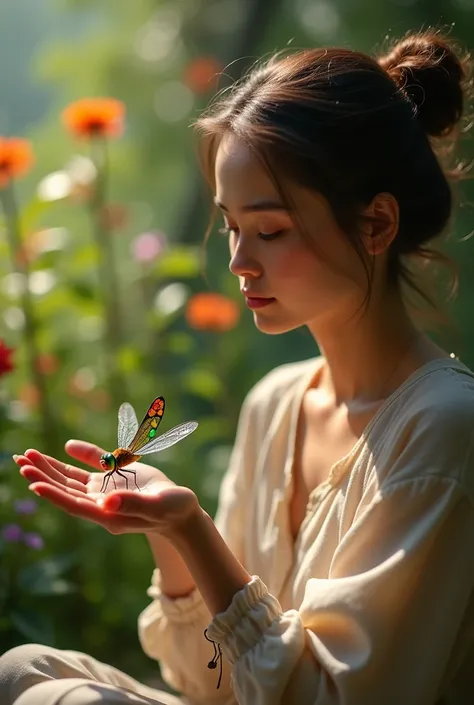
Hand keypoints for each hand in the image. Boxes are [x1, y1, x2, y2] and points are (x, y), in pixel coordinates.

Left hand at [14, 441, 199, 538]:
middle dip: (42, 476)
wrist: (180, 509)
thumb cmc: (173, 510)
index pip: (74, 504)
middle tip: (21, 461)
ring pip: (71, 479)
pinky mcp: (111, 481)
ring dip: (50, 468)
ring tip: (27, 456)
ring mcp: (104, 492)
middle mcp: (100, 504)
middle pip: (65, 490)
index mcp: (108, 515)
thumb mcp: (156, 506)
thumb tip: (105, 502)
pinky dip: (79, 456)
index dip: (54, 494)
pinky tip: (66, 447)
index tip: (33, 484)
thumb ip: (133, 503)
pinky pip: (91, 466)